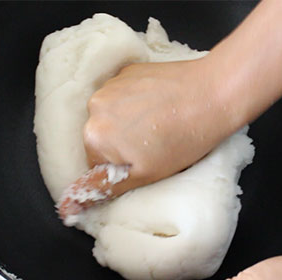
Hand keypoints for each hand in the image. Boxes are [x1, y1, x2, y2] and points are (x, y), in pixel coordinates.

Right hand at [82, 59, 236, 196]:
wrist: (212, 94)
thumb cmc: (183, 139)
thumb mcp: (144, 174)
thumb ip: (104, 186)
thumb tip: (69, 205)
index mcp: (95, 137)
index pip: (95, 163)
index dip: (120, 166)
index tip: (141, 161)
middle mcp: (95, 107)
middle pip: (101, 136)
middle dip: (122, 143)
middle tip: (153, 142)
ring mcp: (111, 85)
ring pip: (112, 114)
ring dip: (128, 121)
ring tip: (158, 122)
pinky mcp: (126, 71)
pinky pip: (122, 94)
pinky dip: (135, 102)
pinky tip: (158, 105)